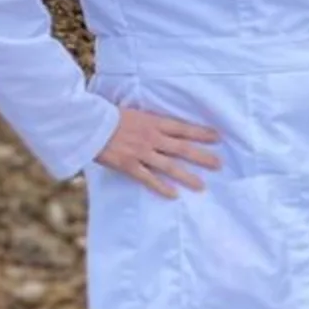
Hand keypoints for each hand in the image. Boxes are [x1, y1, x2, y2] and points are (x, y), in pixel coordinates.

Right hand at [96, 109, 220, 198]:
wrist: (89, 124)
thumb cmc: (109, 115)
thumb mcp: (135, 113)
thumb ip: (150, 122)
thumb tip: (163, 126)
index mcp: (153, 122)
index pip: (183, 128)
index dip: (201, 133)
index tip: (217, 137)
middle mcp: (152, 138)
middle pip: (182, 148)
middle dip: (202, 157)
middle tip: (219, 165)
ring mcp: (141, 153)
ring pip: (169, 166)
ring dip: (187, 176)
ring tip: (201, 186)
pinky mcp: (129, 166)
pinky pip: (148, 179)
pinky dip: (161, 187)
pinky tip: (174, 195)